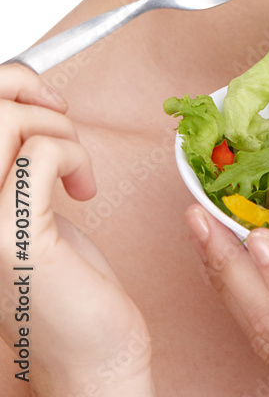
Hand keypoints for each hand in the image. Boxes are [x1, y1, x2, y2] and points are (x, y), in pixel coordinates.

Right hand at [0, 64, 152, 395]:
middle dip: (29, 95)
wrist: (88, 356)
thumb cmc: (62, 281)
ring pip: (6, 121)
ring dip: (56, 129)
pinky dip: (74, 155)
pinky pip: (41, 154)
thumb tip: (23, 95)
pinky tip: (84, 189)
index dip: (9, 84)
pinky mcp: (10, 236)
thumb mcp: (27, 202)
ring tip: (74, 165)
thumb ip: (12, 155)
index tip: (42, 102)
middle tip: (60, 120)